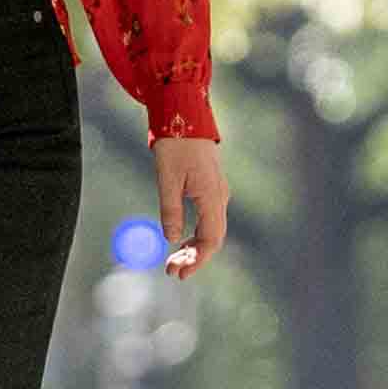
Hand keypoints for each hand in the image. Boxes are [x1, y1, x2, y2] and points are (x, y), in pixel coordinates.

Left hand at [152, 134, 229, 278]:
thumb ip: (170, 209)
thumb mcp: (167, 178)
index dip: (196, 260)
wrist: (186, 115)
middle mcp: (220, 197)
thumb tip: (171, 238)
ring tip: (174, 261)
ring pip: (211, 230)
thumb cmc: (175, 145)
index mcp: (212, 196)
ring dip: (194, 248)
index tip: (179, 273)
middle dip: (193, 258)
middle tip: (171, 271)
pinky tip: (182, 241)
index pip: (210, 240)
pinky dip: (196, 235)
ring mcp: (217, 193)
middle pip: (212, 239)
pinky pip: (208, 219)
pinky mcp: (211, 188)